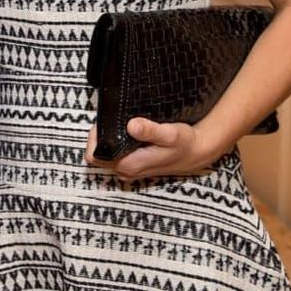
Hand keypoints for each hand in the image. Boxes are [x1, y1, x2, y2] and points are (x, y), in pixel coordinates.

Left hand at [85, 118, 217, 181]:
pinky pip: (116, 154)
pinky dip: (118, 143)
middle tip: (113, 119)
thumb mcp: (170, 134)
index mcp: (128, 165)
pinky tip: (129, 132)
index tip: (104, 121)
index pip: (94, 155)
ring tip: (122, 123)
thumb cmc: (183, 143)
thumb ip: (150, 131)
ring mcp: (129, 170)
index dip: (94, 137)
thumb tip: (132, 125)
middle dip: (101, 136)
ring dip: (110, 139)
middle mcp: (126, 171)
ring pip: (107, 154)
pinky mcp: (134, 166)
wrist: (196, 153)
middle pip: (98, 154)